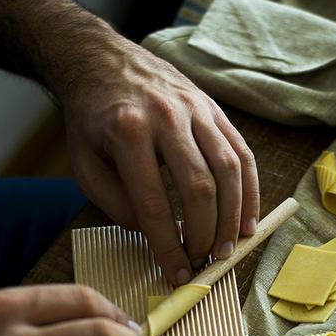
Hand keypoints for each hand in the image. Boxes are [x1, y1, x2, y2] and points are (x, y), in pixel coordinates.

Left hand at [64, 36, 259, 285]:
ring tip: (230, 248)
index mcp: (128, 131)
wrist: (103, 61)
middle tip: (204, 262)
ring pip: (228, 169)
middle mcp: (167, 117)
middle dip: (205, 234)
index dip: (168, 246)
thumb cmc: (92, 119)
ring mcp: (196, 109)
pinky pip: (242, 152)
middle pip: (199, 187)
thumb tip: (156, 233)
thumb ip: (115, 203)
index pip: (154, 204)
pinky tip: (248, 219)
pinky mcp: (214, 109)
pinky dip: (250, 190)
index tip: (177, 274)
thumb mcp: (84, 164)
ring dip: (233, 216)